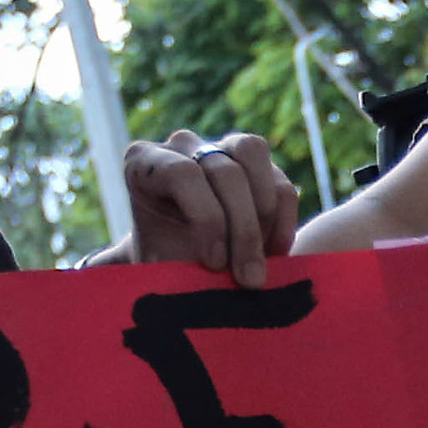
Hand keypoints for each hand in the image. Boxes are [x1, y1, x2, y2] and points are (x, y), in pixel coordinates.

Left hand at [122, 132, 299, 284]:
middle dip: (243, 230)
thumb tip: (213, 282)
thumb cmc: (162, 264)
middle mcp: (181, 145)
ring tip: (265, 264)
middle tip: (250, 280)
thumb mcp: (161, 267)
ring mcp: (220, 146)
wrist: (178, 263)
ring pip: (254, 155)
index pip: (182, 174)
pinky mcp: (257, 164)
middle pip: (225, 172)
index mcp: (143, 163)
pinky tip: (273, 256)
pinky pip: (282, 185)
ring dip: (266, 217)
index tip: (214, 265)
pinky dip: (284, 223)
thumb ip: (181, 266)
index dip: (206, 219)